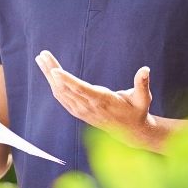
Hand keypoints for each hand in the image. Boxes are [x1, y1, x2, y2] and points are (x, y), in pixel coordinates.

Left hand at [36, 50, 153, 143]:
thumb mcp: (143, 98)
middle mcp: (89, 107)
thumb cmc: (137, 111)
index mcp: (103, 101)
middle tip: (42, 55)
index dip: (67, 80)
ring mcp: (82, 111)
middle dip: (52, 71)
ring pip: (60, 92)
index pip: (81, 90)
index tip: (54, 70)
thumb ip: (142, 84)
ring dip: (49, 76)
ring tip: (41, 59)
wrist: (130, 133)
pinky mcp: (79, 112)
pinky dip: (53, 85)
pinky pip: (62, 98)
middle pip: (66, 88)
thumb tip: (145, 69)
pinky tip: (48, 75)